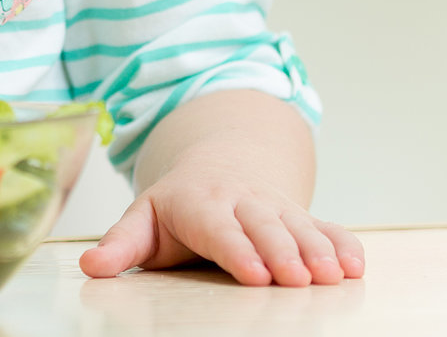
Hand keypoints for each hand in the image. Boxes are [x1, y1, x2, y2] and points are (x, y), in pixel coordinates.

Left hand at [80, 171, 363, 286]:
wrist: (218, 165)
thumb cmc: (177, 206)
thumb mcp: (144, 219)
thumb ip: (121, 245)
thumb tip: (90, 265)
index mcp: (200, 204)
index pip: (219, 229)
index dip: (238, 250)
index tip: (254, 275)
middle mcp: (242, 202)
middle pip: (265, 227)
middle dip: (283, 252)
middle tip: (298, 280)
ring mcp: (275, 206)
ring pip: (299, 227)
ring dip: (318, 251)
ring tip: (333, 276)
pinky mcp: (300, 216)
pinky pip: (326, 227)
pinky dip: (343, 244)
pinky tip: (356, 266)